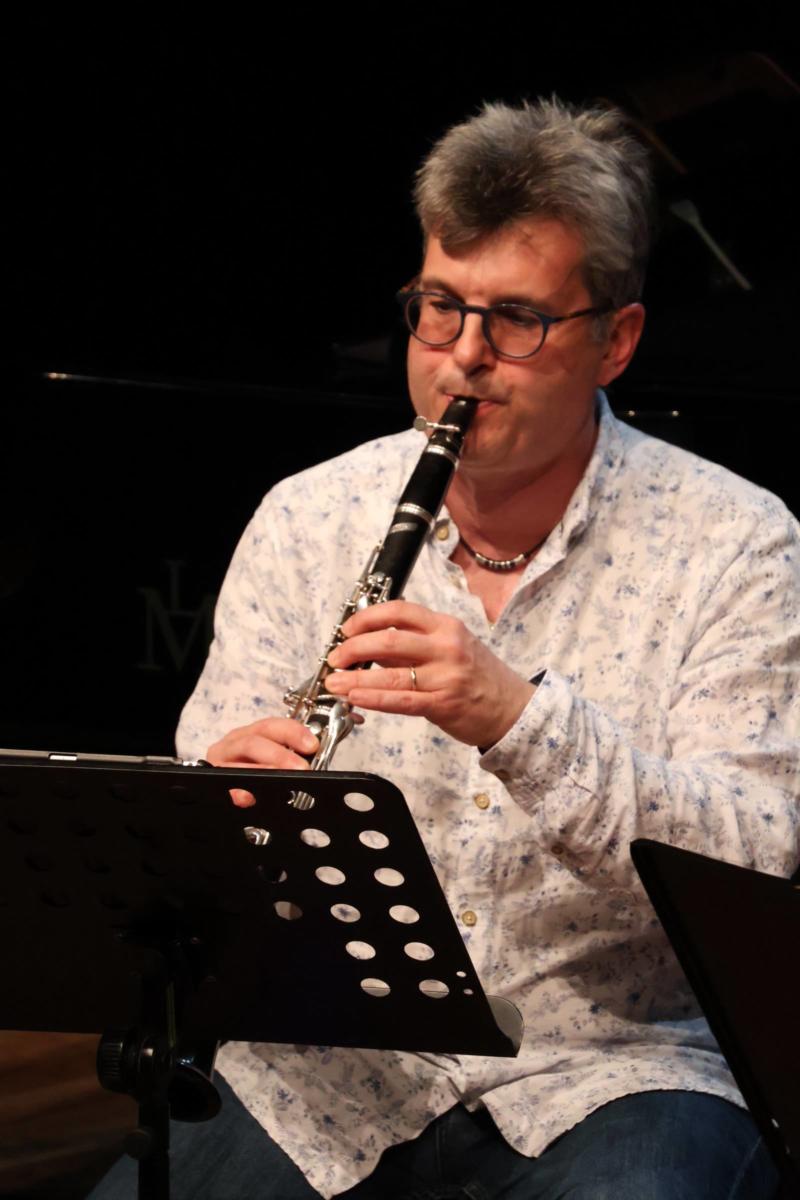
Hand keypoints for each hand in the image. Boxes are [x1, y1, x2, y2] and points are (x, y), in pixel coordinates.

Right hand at [206, 717, 318, 807]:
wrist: (223, 787)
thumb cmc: (249, 770)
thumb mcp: (267, 756)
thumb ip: (286, 755)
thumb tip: (311, 760)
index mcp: (248, 734)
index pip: (270, 726)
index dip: (293, 733)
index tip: (312, 745)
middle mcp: (231, 745)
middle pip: (253, 743)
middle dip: (280, 755)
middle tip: (301, 768)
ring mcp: (219, 764)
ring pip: (240, 765)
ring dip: (263, 773)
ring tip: (282, 780)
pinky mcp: (212, 784)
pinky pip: (224, 788)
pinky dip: (237, 793)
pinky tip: (248, 797)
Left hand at [325, 600, 533, 747]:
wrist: (512, 708)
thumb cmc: (478, 677)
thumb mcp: (451, 647)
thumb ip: (415, 643)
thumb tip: (370, 643)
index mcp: (446, 626)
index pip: (399, 611)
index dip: (367, 618)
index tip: (347, 629)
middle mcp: (446, 647)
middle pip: (389, 639)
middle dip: (354, 648)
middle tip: (335, 658)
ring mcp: (445, 676)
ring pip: (391, 673)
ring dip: (356, 678)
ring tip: (334, 682)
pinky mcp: (443, 704)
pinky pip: (401, 700)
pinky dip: (374, 699)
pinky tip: (355, 698)